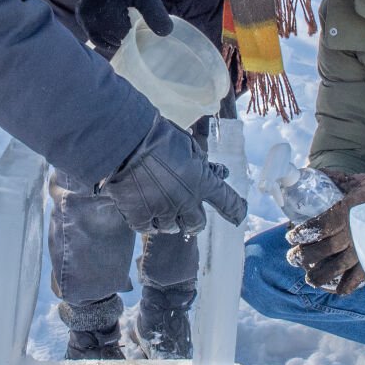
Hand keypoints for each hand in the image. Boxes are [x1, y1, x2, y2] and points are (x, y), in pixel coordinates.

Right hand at [77, 0, 171, 52]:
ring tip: (117, 16)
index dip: (131, 29)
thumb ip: (155, 12)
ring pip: (103, 40)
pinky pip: (95, 35)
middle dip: (122, 32)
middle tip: (126, 15)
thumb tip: (166, 32)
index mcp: (106, 15)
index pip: (123, 38)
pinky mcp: (81, 19)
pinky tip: (110, 20)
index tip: (132, 15)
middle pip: (113, 40)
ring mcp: (84, 21)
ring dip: (113, 33)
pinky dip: (104, 31)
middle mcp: (91, 20)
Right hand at [102, 117, 246, 234]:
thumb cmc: (158, 136)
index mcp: (202, 181)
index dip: (235, 210)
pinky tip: (144, 210)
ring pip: (171, 227)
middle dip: (193, 221)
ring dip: (169, 220)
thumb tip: (220, 173)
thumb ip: (203, 164)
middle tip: (187, 217)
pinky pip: (148, 228)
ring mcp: (162, 210)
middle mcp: (186, 200)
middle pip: (196, 224)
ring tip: (160, 207)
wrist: (126, 142)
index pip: (228, 202)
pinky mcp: (140, 216)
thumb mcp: (189, 146)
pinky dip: (148, 222)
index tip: (238, 217)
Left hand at [288, 163, 364, 294]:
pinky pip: (361, 276)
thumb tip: (307, 172)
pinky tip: (337, 290)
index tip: (291, 236)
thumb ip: (331, 179)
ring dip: (321, 275)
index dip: (303, 234)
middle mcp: (354, 232)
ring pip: (339, 267)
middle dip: (305, 256)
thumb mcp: (353, 181)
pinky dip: (349, 285)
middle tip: (293, 258)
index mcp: (346, 212)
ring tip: (310, 279)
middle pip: (324, 250)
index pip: (319, 226)